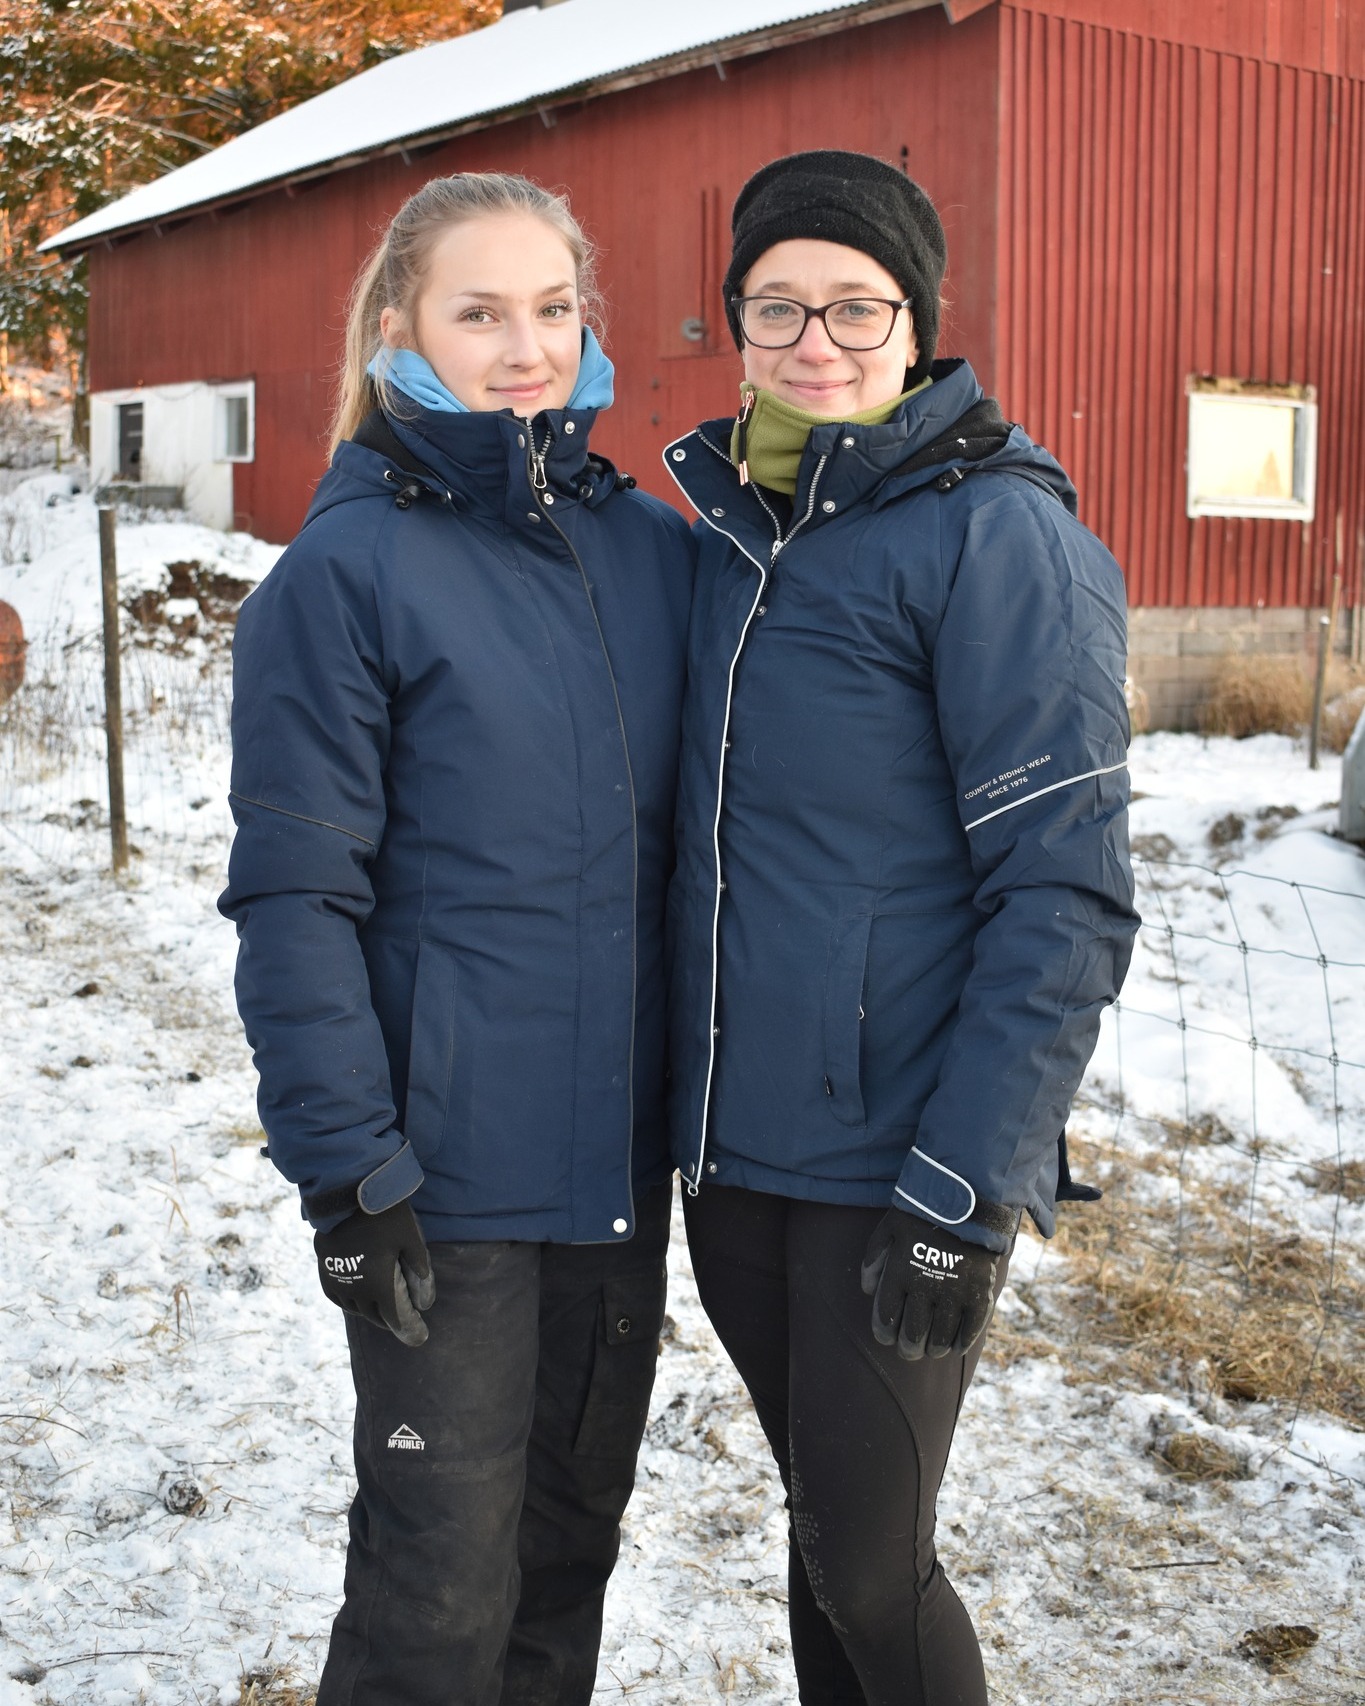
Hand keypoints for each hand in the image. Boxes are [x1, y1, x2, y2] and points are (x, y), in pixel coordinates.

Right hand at [315, 1200, 435, 1346]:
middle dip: (387, 1319)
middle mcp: (357, 1289)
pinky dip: (347, 1301)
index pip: (394, 1318)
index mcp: (380, 1285)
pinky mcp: (324, 1269)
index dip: (408, 1329)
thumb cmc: (385, 1216)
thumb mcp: (411, 1238)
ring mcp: (338, 1280)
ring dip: (367, 1310)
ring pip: (354, 1307)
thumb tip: (426, 1299)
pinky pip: (335, 1296)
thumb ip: (419, 1268)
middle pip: (373, 1315)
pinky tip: (354, 1297)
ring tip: (378, 1307)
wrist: (347, 1196)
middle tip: (398, 1318)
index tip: (420, 1336)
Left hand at [860, 1207, 1001, 1360]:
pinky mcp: (979, 1294)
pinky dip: (961, 1343)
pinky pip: (970, 1330)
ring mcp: (954, 1293)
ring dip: (933, 1349)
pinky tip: (955, 1347)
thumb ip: (874, 1259)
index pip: (887, 1319)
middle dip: (908, 1348)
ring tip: (931, 1349)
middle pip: (913, 1335)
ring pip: (940, 1338)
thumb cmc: (922, 1215)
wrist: (966, 1201)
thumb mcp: (888, 1229)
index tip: (887, 1338)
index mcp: (899, 1273)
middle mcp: (925, 1287)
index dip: (885, 1335)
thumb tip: (868, 1291)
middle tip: (909, 1350)